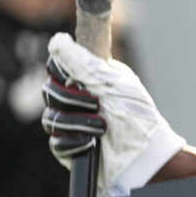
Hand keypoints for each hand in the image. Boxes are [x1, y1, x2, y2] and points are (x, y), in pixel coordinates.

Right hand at [41, 32, 185, 196]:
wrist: (146, 155)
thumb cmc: (137, 117)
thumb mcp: (112, 84)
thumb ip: (82, 62)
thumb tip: (58, 40)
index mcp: (89, 80)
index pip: (56, 68)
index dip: (58, 70)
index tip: (72, 76)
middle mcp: (77, 100)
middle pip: (49, 92)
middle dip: (72, 99)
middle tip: (97, 105)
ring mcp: (71, 124)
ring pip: (50, 119)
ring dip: (77, 122)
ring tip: (102, 127)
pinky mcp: (69, 147)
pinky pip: (56, 142)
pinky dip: (73, 141)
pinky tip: (91, 143)